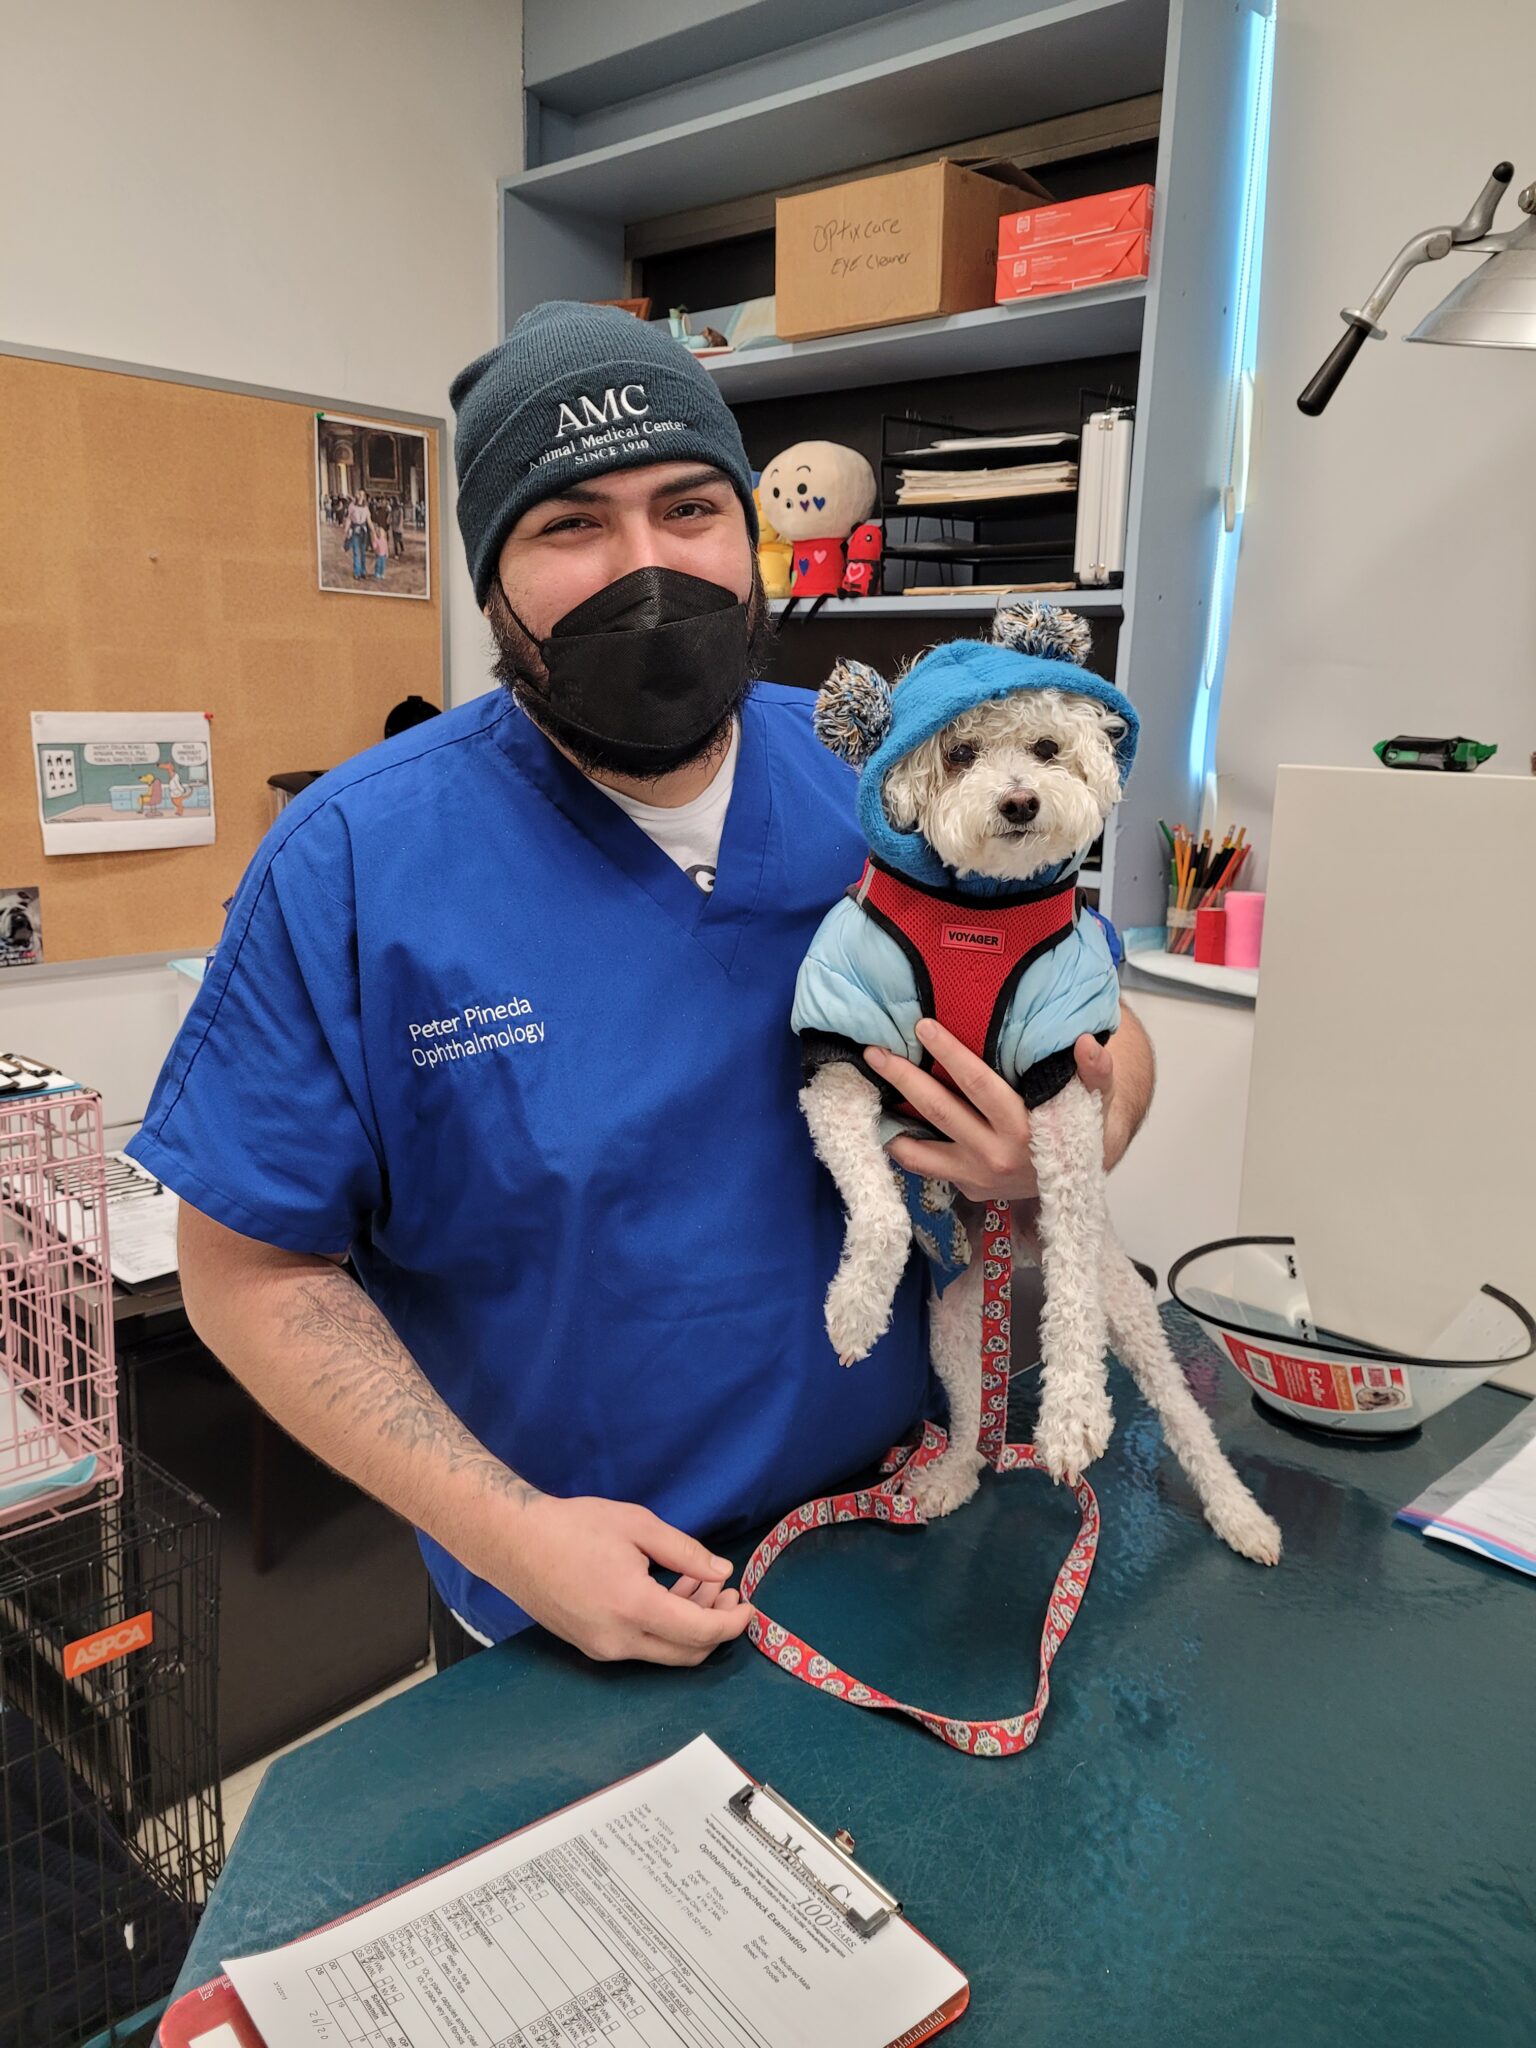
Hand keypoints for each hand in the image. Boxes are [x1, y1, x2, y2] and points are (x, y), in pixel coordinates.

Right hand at [483, 1494, 755, 1665]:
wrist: (514, 1542)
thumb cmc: (574, 1526)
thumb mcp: (637, 1526)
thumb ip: (684, 1551)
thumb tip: (721, 1573)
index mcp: (633, 1606)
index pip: (699, 1632)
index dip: (731, 1623)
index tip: (749, 1605)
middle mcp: (618, 1640)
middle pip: (686, 1653)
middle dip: (715, 1627)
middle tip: (728, 1591)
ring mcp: (602, 1649)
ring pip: (664, 1651)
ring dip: (690, 1624)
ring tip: (700, 1582)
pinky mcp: (590, 1646)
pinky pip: (641, 1646)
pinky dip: (664, 1626)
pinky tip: (669, 1591)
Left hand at [868, 1019, 1120, 1202]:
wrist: (1079, 1183)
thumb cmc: (1083, 1129)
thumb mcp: (1098, 1101)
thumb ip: (1096, 1073)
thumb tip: (1085, 1042)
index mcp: (1025, 1127)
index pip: (978, 1083)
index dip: (949, 1053)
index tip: (922, 1025)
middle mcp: (995, 1154)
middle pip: (939, 1110)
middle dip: (903, 1078)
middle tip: (874, 1052)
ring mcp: (977, 1176)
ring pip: (922, 1148)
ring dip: (890, 1119)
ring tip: (866, 1088)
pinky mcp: (967, 1188)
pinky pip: (925, 1168)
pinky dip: (901, 1147)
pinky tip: (882, 1124)